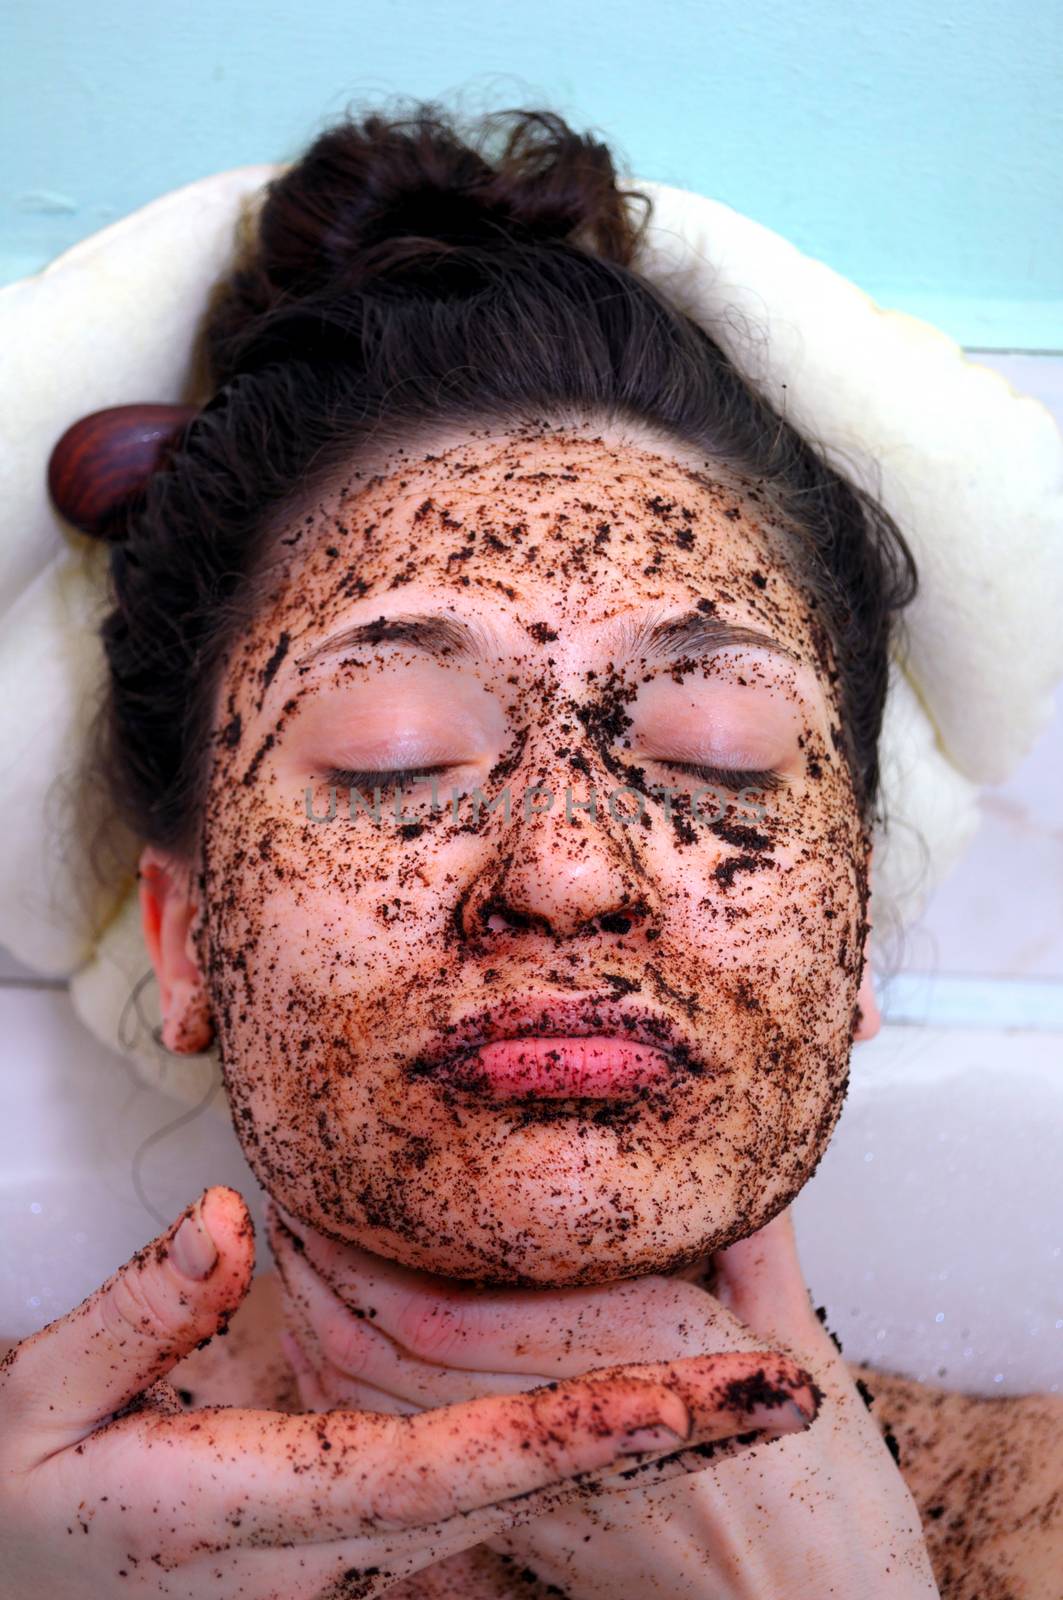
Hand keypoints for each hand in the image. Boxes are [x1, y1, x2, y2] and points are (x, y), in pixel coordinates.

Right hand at [0, 1185, 818, 1599]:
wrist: (8, 1576)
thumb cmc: (18, 1503)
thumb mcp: (39, 1403)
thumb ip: (132, 1316)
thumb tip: (227, 1223)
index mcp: (271, 1502)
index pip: (463, 1465)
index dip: (589, 1431)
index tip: (702, 1395)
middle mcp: (333, 1543)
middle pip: (529, 1489)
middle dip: (664, 1442)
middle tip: (786, 1380)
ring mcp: (347, 1552)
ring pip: (518, 1502)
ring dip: (635, 1450)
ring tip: (747, 1388)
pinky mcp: (342, 1541)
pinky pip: (472, 1510)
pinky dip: (559, 1462)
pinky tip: (625, 1419)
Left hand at [271, 1203, 940, 1598]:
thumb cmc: (827, 1497)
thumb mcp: (800, 1339)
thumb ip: (751, 1234)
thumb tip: (729, 1138)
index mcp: (626, 1361)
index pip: (441, 1303)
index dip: (364, 1237)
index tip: (331, 1166)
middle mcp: (559, 1425)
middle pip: (382, 1350)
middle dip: (320, 1268)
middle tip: (291, 1191)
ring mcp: (531, 1487)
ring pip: (376, 1410)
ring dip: (320, 1327)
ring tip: (299, 1254)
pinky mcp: (527, 1527)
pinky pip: (403, 1461)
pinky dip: (350, 1399)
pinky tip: (339, 1353)